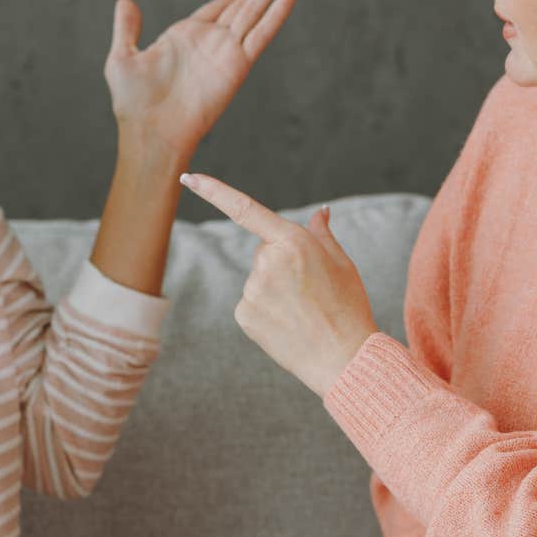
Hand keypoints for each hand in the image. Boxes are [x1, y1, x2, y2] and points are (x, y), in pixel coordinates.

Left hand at [104, 0, 295, 159]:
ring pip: (253, 12)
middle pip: (242, 4)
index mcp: (185, 37)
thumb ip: (127, 29)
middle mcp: (210, 42)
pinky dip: (274, 17)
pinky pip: (259, 36)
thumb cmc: (134, 104)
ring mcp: (225, 52)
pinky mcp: (236, 66)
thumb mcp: (122, 58)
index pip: (217, 8)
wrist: (150, 132)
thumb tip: (125, 1)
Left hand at [177, 173, 377, 394]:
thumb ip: (321, 234)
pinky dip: (266, 311)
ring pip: (258, 280)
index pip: (245, 209)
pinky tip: (288, 324)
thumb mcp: (342, 263)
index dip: (213, 191)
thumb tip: (319, 212)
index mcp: (293, 242)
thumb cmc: (348, 307)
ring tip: (303, 311)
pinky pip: (251, 303)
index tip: (188, 178)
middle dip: (281, 263)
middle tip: (310, 290)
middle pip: (263, 252)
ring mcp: (252, 290)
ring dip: (274, 290)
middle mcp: (267, 262)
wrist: (344, 358)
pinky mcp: (244, 315)